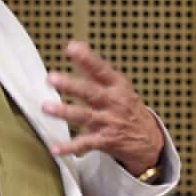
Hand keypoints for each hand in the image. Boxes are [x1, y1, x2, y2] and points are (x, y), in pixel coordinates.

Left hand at [43, 40, 164, 175]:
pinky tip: (55, 148)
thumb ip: (97, 69)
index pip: (101, 69)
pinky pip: (85, 144)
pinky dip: (70, 147)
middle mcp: (114, 102)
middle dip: (71, 85)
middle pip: (91, 92)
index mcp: (118, 85)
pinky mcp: (106, 140)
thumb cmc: (128, 108)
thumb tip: (76, 46)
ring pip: (85, 116)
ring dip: (65, 112)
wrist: (149, 140)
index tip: (72, 48)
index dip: (87, 58)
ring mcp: (110, 122)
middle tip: (52, 78)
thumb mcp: (119, 86)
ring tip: (46, 107)